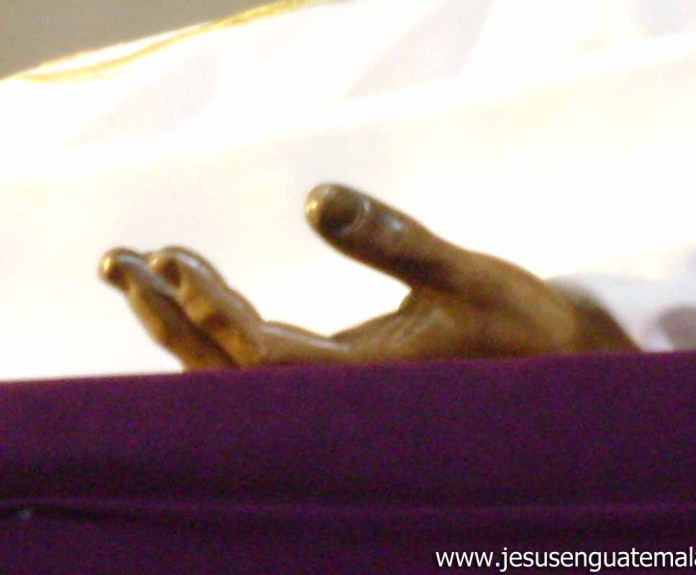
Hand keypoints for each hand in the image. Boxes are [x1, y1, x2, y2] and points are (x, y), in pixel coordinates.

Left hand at [99, 184, 636, 369]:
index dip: (210, 308)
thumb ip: (392, 239)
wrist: (556, 369)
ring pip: (238, 377)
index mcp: (367, 382)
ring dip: (184, 328)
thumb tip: (318, 200)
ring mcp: (338, 396)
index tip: (170, 256)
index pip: (262, 355)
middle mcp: (341, 400)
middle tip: (116, 263)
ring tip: (139, 274)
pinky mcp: (343, 380)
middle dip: (168, 319)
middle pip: (227, 375)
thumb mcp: (466, 273)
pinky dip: (221, 329)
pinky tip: (204, 294)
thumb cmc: (519, 326)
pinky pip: (262, 365)